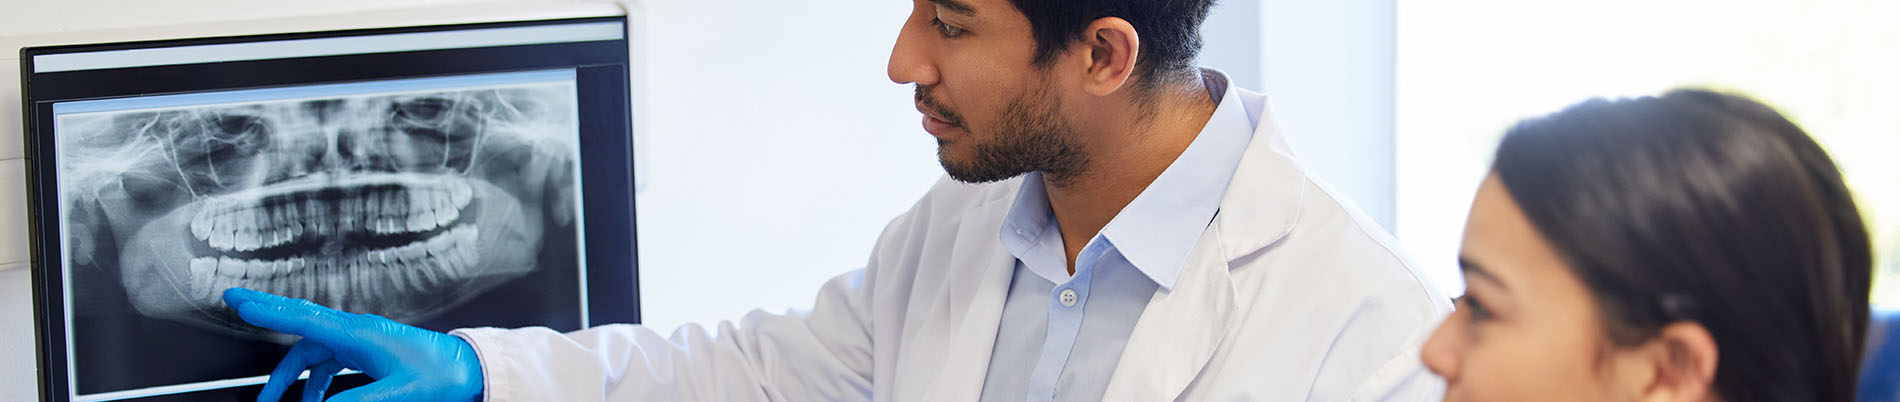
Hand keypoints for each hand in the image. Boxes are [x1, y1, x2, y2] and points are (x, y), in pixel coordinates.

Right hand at [222, 288, 483, 401]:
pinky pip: (331, 362)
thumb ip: (356, 401)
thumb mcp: (397, 393)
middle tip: (236, 305)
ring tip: (274, 400)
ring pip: (314, 352)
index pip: (304, 319)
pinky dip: (315, 382)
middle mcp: (358, 333)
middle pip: (302, 326)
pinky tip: (313, 400)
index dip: (269, 311)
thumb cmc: (444, 376)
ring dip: (292, 375)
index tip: (238, 301)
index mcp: (360, 335)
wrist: (472, 369)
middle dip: (268, 317)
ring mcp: (364, 342)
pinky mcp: (371, 353)